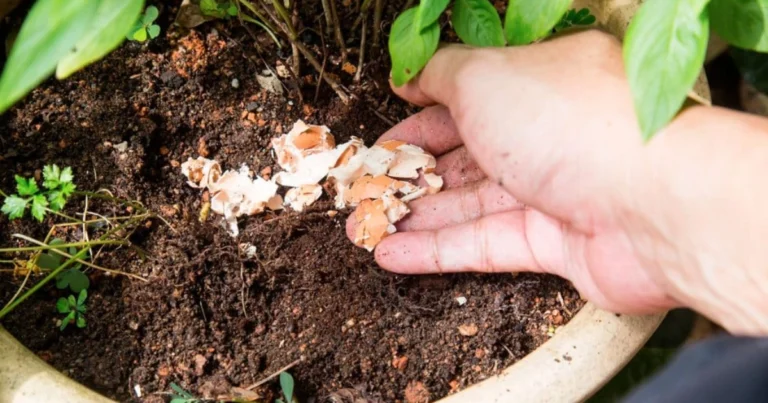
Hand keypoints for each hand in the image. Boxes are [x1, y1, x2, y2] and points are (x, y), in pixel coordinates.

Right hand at [348, 31, 676, 314]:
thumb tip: (411, 74)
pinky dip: (437, 251)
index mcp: (541, 82)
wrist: (655, 206)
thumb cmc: (571, 124)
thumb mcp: (486, 78)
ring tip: (361, 226)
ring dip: (413, 214)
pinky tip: (391, 254)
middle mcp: (550, 134)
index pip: (469, 95)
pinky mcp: (555, 243)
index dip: (421, 114)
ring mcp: (555, 190)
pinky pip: (484, 244)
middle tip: (363, 187)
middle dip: (409, 171)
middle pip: (466, 154)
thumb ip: (442, 74)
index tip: (383, 134)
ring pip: (469, 202)